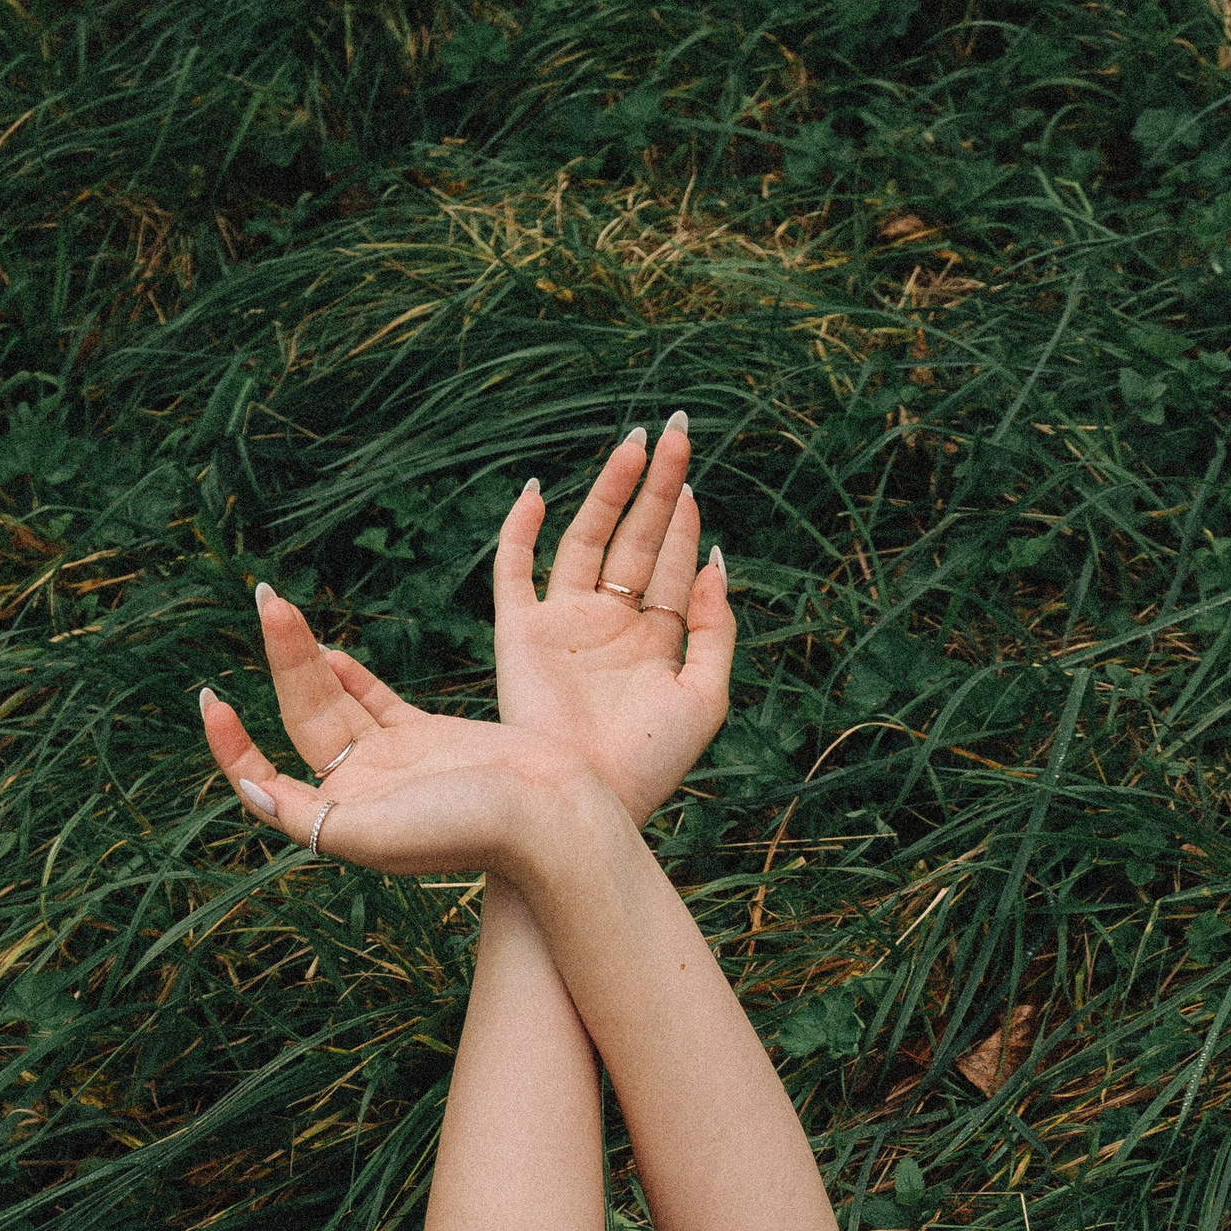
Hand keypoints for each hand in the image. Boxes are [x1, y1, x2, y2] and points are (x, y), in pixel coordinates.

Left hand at [201, 587, 581, 881]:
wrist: (552, 815)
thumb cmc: (468, 830)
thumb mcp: (374, 834)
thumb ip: (308, 817)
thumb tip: (250, 791)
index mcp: (342, 821)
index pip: (266, 781)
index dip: (233, 746)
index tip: (214, 701)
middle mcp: (361, 792)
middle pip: (303, 720)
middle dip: (281, 662)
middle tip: (268, 601)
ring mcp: (392, 763)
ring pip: (333, 703)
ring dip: (306, 658)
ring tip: (281, 608)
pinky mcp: (424, 738)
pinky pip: (371, 701)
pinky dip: (346, 676)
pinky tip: (325, 650)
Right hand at [492, 419, 735, 820]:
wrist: (589, 800)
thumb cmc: (651, 762)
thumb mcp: (706, 696)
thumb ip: (716, 628)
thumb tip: (717, 558)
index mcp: (653, 640)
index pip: (671, 564)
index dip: (683, 520)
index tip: (692, 478)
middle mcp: (608, 624)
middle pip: (634, 538)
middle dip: (656, 487)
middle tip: (676, 430)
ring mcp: (563, 624)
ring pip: (585, 540)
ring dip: (608, 491)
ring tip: (634, 443)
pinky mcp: (520, 633)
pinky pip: (513, 571)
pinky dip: (518, 530)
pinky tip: (535, 490)